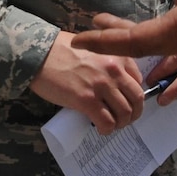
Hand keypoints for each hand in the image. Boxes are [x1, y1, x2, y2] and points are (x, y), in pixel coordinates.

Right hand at [29, 32, 144, 134]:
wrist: (38, 53)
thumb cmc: (60, 48)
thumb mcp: (92, 46)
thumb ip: (107, 60)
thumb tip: (111, 81)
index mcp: (117, 55)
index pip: (138, 81)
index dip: (133, 95)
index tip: (125, 101)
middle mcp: (114, 70)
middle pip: (137, 99)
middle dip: (133, 113)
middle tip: (123, 119)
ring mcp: (101, 86)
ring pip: (124, 113)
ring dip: (120, 123)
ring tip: (111, 125)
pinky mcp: (86, 100)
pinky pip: (107, 121)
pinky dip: (107, 129)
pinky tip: (100, 129)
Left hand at [73, 0, 176, 75]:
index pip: (135, 40)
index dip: (104, 41)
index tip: (76, 41)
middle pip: (142, 44)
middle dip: (113, 41)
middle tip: (85, 35)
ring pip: (162, 45)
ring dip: (137, 42)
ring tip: (118, 35)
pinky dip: (162, 41)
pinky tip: (170, 33)